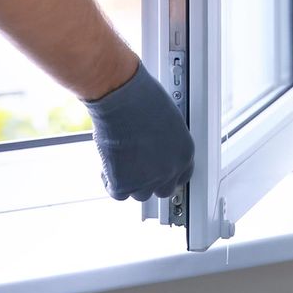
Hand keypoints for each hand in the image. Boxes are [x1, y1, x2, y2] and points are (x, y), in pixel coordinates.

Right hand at [87, 61, 194, 200]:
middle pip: (162, 190)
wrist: (122, 99)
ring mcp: (147, 180)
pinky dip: (110, 181)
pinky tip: (108, 165)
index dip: (168, 174)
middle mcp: (170, 170)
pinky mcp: (124, 184)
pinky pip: (118, 193)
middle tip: (136, 167)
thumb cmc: (142, 99)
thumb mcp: (167, 120)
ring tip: (120, 160)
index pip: (182, 176)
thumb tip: (155, 149)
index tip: (158, 171)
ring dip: (130, 181)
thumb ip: (165, 142)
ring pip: (139, 193)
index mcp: (184, 152)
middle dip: (150, 180)